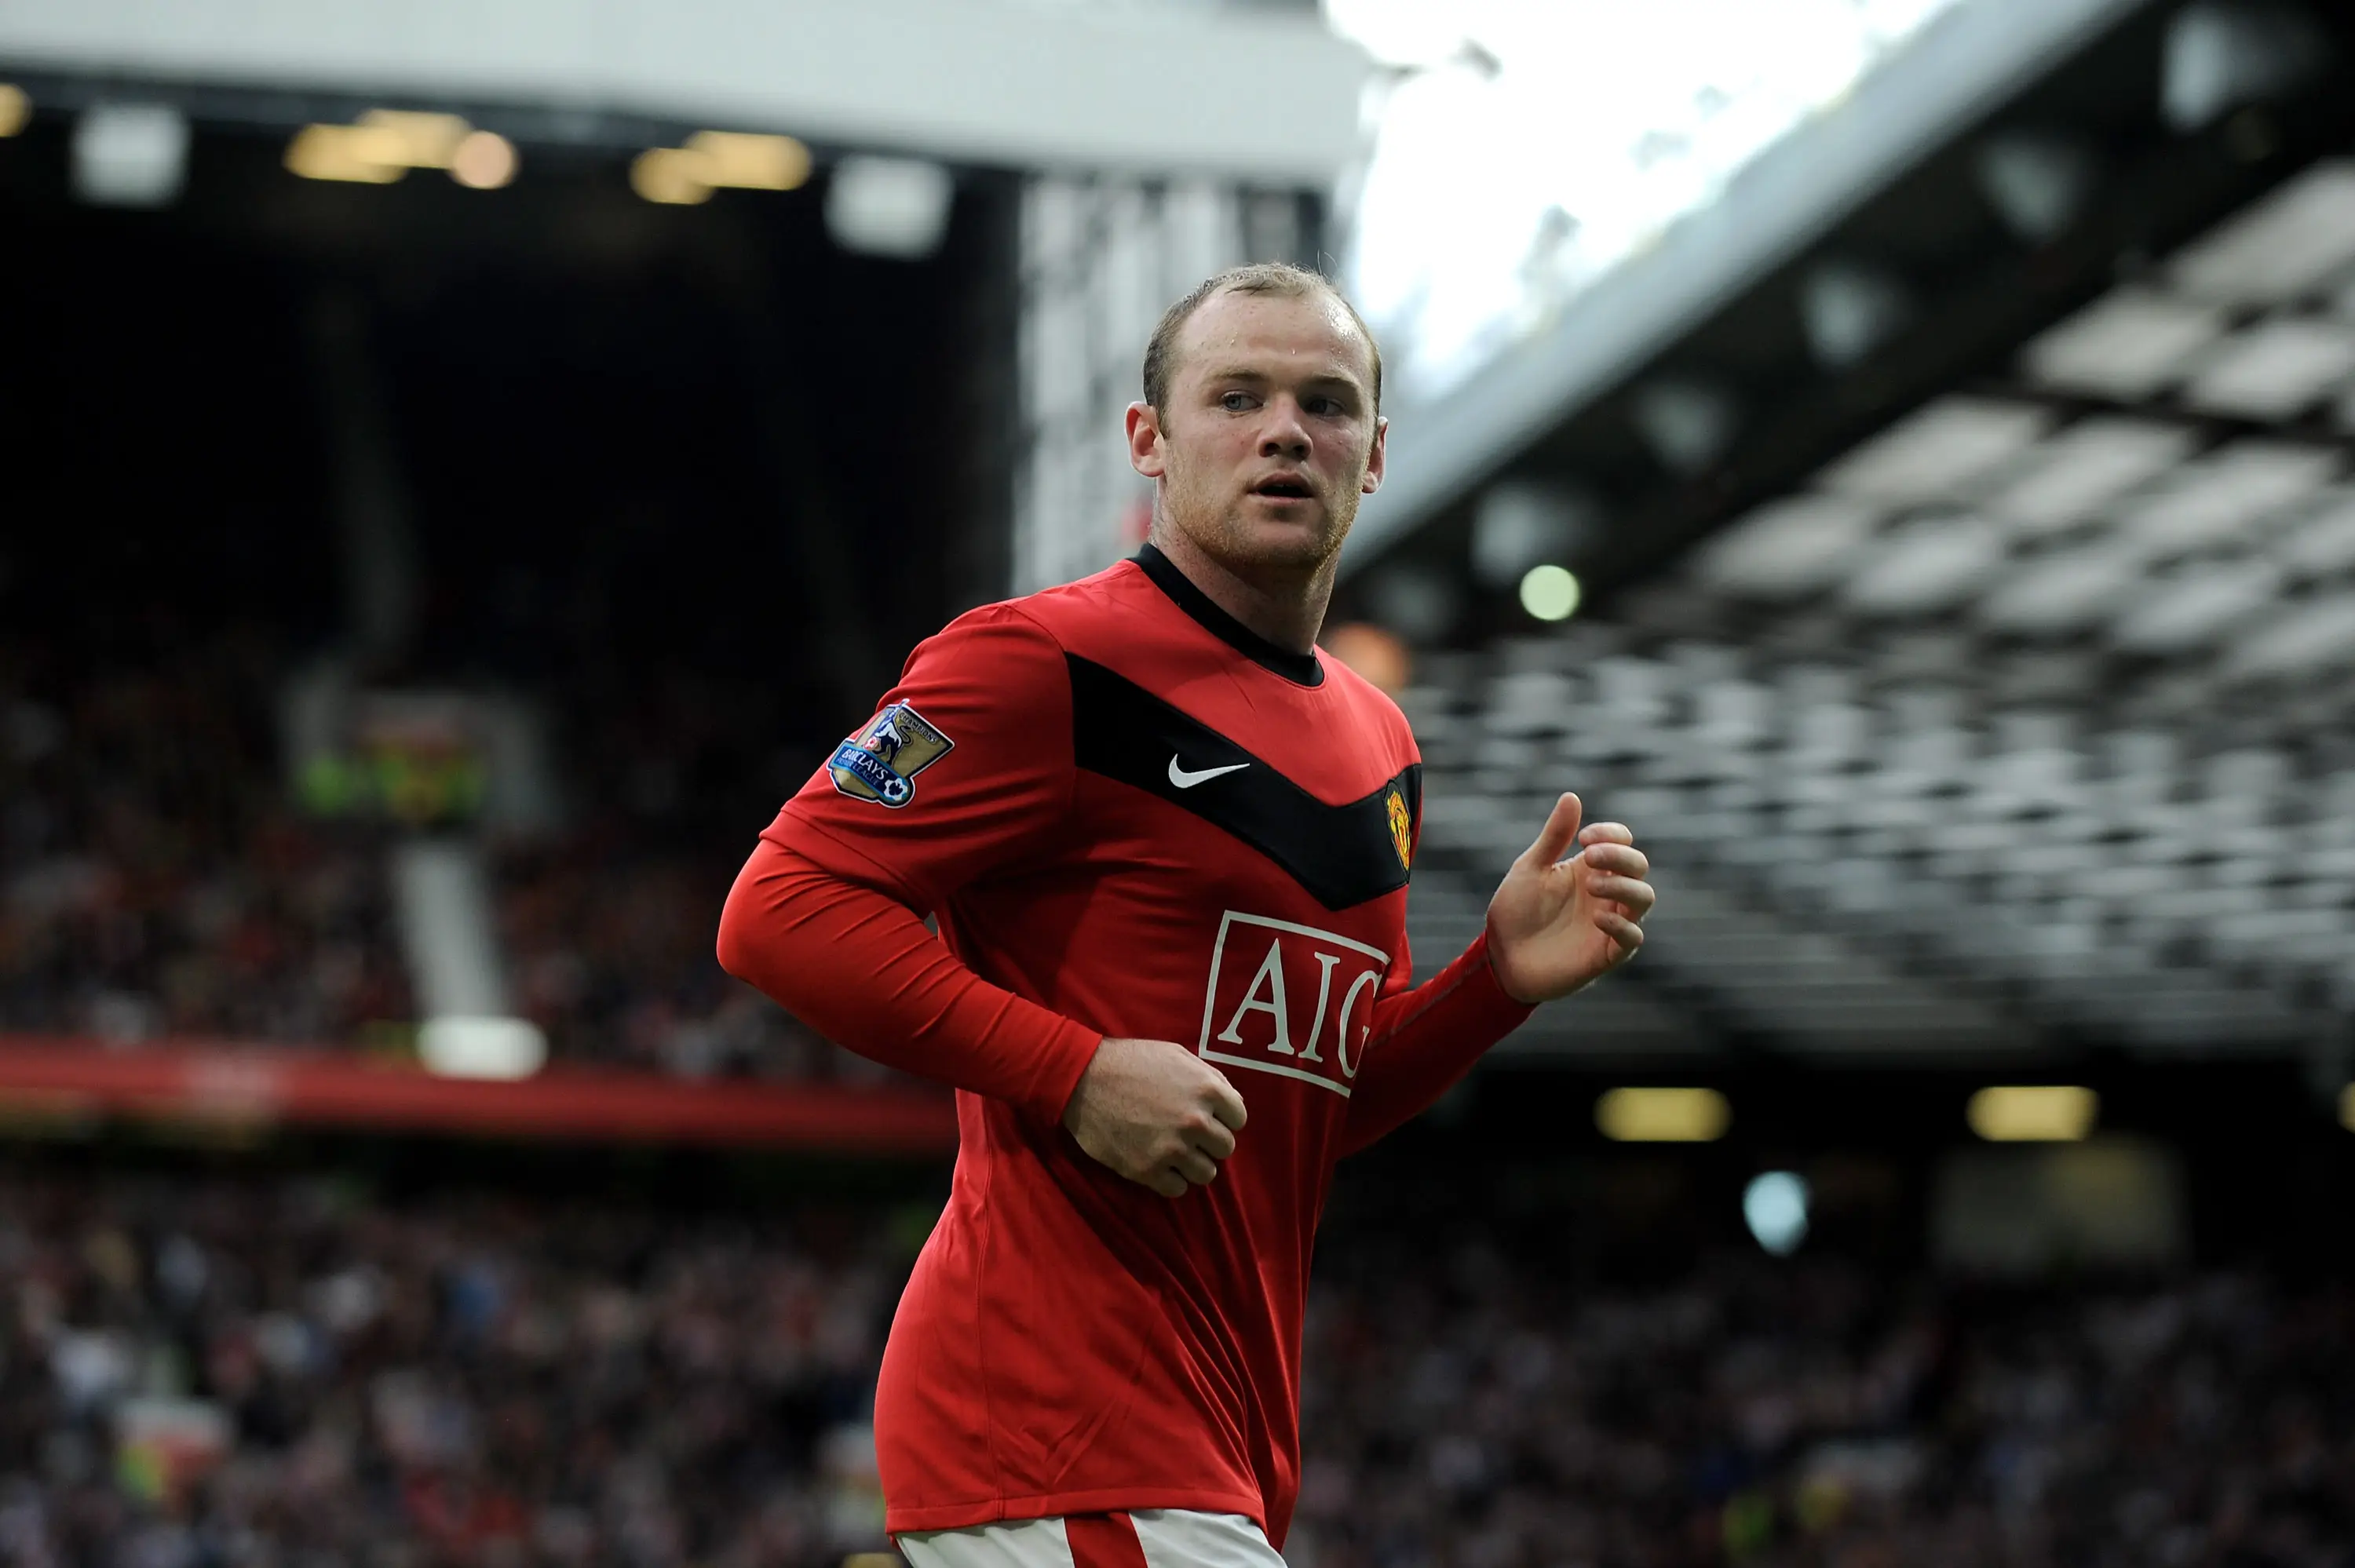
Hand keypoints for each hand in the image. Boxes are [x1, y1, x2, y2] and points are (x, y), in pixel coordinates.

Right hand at [1063, 1037, 1248, 1197]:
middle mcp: (1195, 1121)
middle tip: (1189, 1135)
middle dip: (1209, 1142)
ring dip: (1193, 1163)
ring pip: (1206, 1173)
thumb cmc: (1131, 1061)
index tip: (1208, 1117)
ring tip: (1174, 1152)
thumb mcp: (1176, 1055)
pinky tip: (1159, 1164)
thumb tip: (1230, 1101)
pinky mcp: (1148, 1170)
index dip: (1224, 1118)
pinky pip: (1178, 1189)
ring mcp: (1172, 1148)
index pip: (1239, 1119)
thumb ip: (1209, 1077)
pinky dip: (1171, 1179)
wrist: (1082, 1078)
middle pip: (1225, 1148)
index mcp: (1206, 1089)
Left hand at [1486, 792, 1655, 1004]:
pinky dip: (1622, 926)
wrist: (1500, 958)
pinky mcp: (1607, 953)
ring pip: (1644, 898)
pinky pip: (1632, 938)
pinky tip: (1598, 919)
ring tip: (1593, 886)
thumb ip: (1554, 837)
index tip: (1584, 837)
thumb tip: (1571, 796)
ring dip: (1624, 886)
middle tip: (1590, 855)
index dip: (1612, 834)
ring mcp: (1610, 922)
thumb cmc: (1516, 912)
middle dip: (1620, 856)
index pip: (1622, 842)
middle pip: (1638, 866)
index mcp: (1590, 869)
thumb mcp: (1531, 868)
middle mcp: (1606, 893)